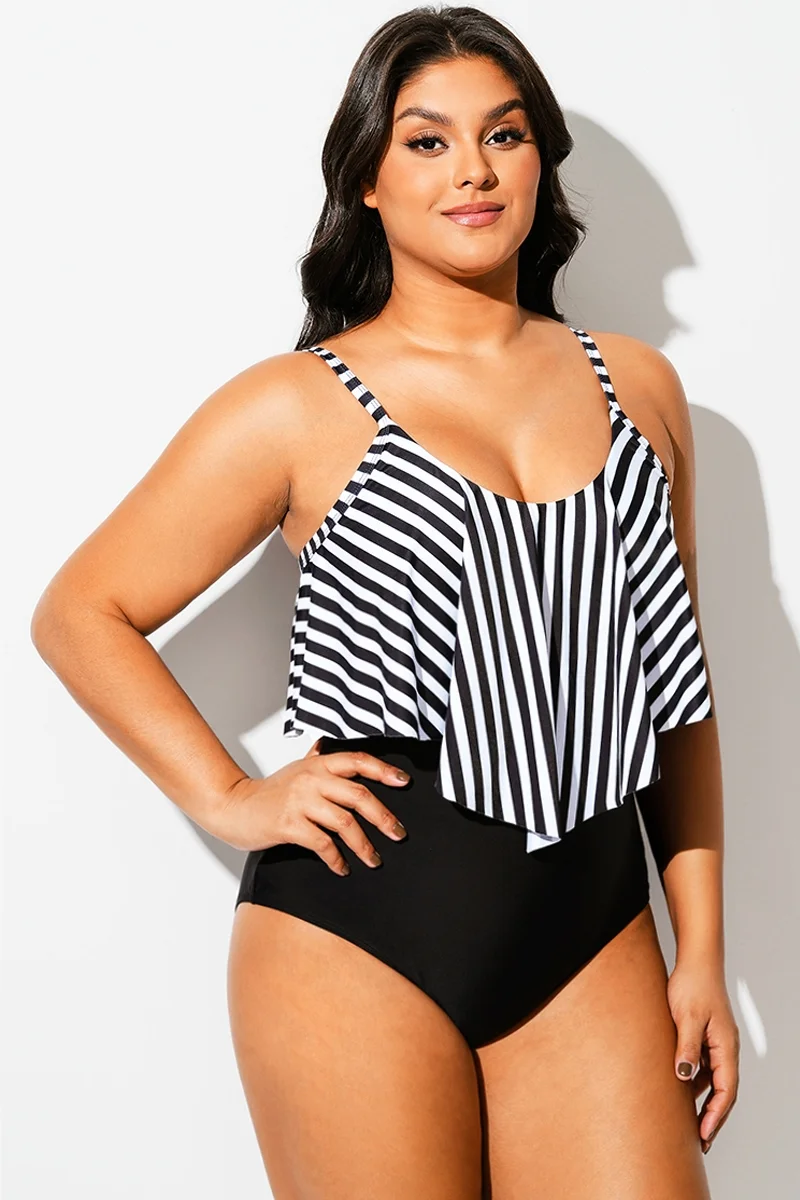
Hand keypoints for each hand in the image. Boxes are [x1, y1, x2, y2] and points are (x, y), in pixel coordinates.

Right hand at [207, 737, 408, 873]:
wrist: (233, 806)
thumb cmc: (267, 792)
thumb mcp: (295, 770)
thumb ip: (314, 759)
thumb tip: (326, 744)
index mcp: (317, 764)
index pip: (358, 761)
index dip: (384, 770)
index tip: (405, 783)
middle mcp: (311, 779)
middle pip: (359, 795)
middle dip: (384, 818)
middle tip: (398, 834)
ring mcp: (300, 801)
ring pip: (345, 822)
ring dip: (364, 845)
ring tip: (373, 859)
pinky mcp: (289, 824)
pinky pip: (323, 844)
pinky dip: (337, 859)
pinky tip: (342, 867)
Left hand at [667, 957, 739, 1153]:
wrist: (695, 960)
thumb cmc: (693, 984)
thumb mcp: (687, 1016)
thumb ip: (686, 1047)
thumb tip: (684, 1077)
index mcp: (726, 1046)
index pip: (726, 1090)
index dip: (716, 1116)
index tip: (704, 1136)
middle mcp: (725, 1048)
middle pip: (723, 1091)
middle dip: (713, 1117)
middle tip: (700, 1142)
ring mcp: (716, 1043)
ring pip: (713, 1081)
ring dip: (703, 1102)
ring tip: (688, 1124)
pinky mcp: (705, 1037)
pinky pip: (703, 1067)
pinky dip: (695, 1083)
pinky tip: (679, 1092)